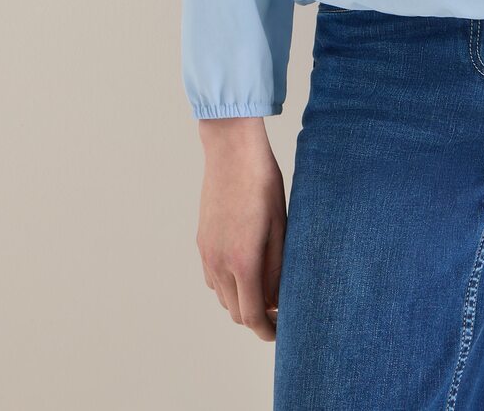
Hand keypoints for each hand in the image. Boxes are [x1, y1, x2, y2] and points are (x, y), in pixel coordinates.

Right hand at [195, 119, 286, 341]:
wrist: (231, 151)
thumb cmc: (262, 183)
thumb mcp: (281, 225)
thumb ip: (278, 267)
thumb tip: (278, 298)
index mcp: (243, 262)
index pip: (252, 316)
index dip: (267, 330)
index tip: (280, 333)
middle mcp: (219, 263)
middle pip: (235, 312)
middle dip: (256, 317)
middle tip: (278, 308)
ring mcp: (206, 253)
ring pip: (222, 296)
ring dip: (241, 300)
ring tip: (265, 286)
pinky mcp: (201, 241)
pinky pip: (212, 277)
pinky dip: (228, 283)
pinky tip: (245, 267)